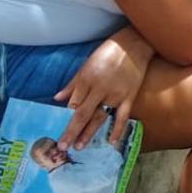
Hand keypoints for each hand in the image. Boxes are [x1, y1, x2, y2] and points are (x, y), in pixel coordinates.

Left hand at [54, 29, 153, 149]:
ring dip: (89, 133)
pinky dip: (117, 130)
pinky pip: (122, 116)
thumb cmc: (107, 52)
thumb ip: (73, 83)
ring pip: (100, 117)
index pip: (73, 104)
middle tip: (62, 147)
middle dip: (72, 131)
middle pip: (82, 114)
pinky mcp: (129, 96)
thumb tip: (58, 98)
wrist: (133, 44)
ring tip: (79, 146)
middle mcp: (99, 89)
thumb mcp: (86, 65)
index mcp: (86, 80)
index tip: (59, 131)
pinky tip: (111, 142)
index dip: (65, 119)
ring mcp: (115, 94)